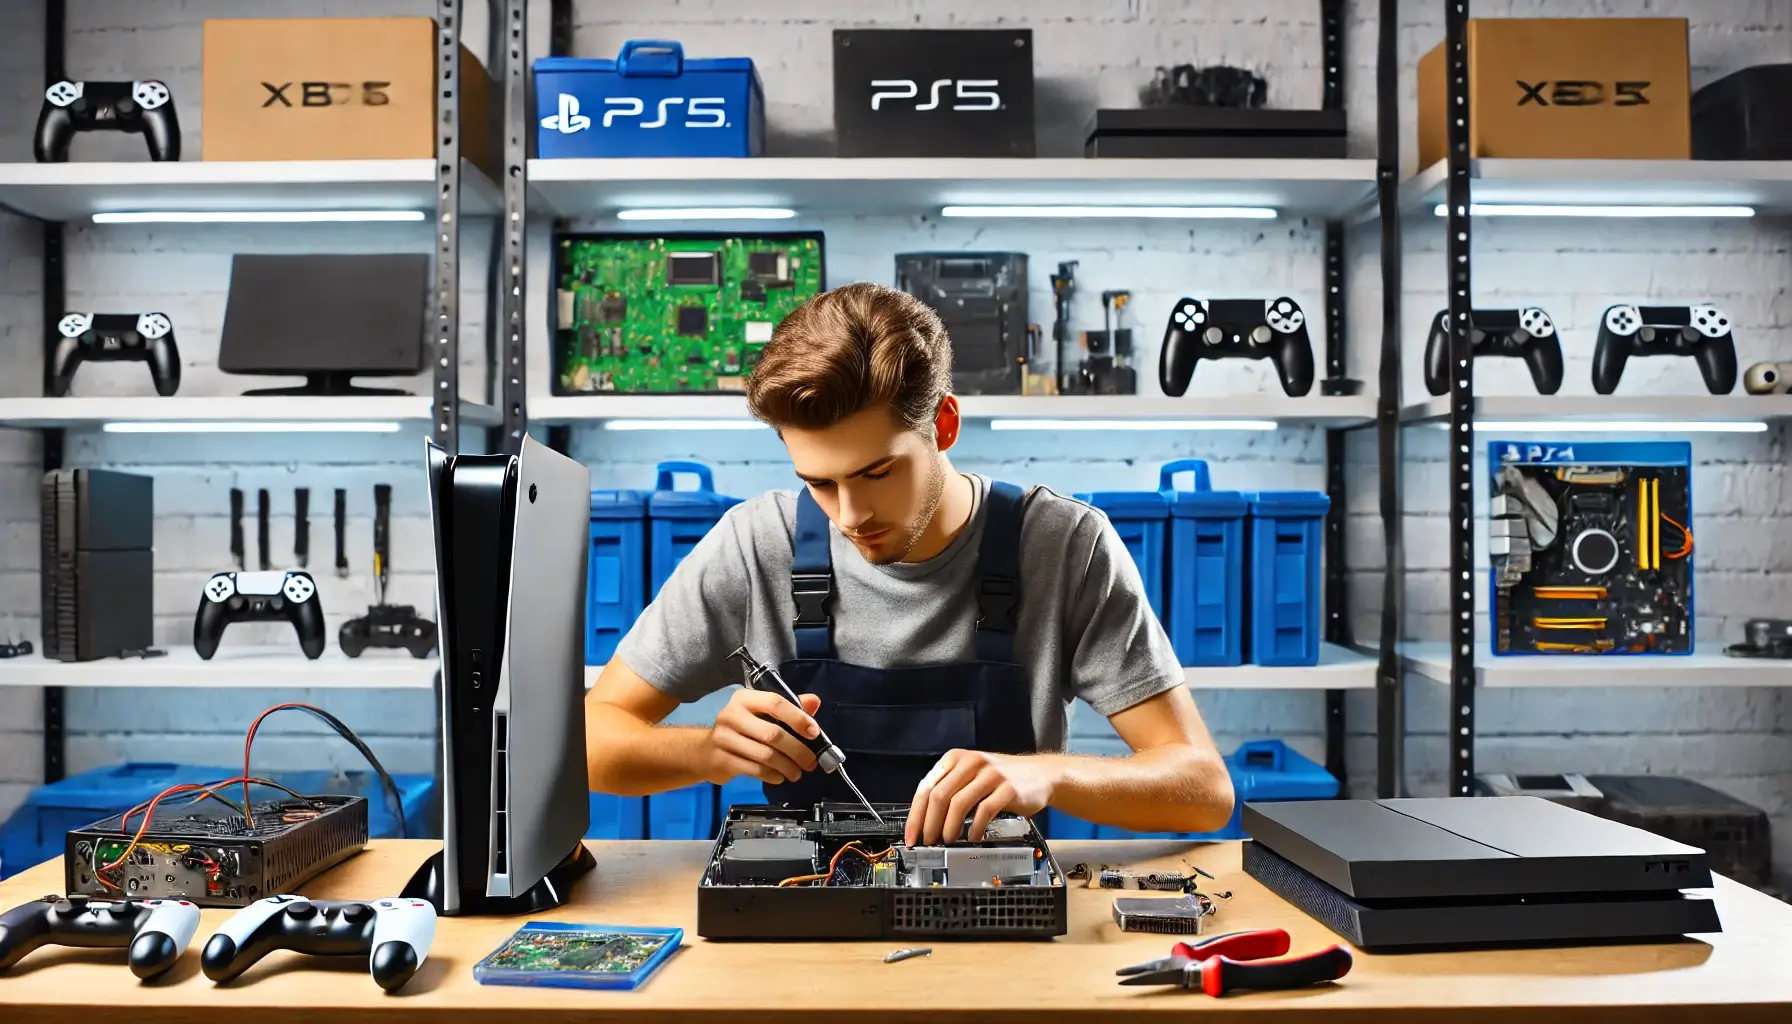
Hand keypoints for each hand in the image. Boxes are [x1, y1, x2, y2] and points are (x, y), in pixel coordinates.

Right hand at [700, 689, 821, 785]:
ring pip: (765, 755)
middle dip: (797, 750)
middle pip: (772, 734)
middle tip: (811, 762)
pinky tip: (780, 777)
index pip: (775, 703)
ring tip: (797, 773)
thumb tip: (814, 702)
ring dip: (787, 766)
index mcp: (745, 699)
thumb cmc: (740, 730)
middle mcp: (732, 715)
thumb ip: (789, 708)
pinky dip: (773, 775)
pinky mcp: (722, 760)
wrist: (703, 751)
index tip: (814, 733)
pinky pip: (755, 770)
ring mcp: (724, 738)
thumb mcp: (761, 714)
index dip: (798, 718)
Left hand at [906, 749, 1054, 845]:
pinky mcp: (1008, 788)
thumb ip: (950, 791)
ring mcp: (990, 774)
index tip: (911, 835)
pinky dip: (975, 828)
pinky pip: (984, 811)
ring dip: (948, 828)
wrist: (1040, 774)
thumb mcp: (971, 776)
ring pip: (958, 804)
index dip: (915, 815)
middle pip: (939, 796)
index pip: (926, 787)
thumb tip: (925, 823)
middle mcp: (971, 763)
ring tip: (947, 841)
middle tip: (928, 843)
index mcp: (956, 759)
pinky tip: (974, 837)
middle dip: (929, 825)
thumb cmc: (1002, 779)